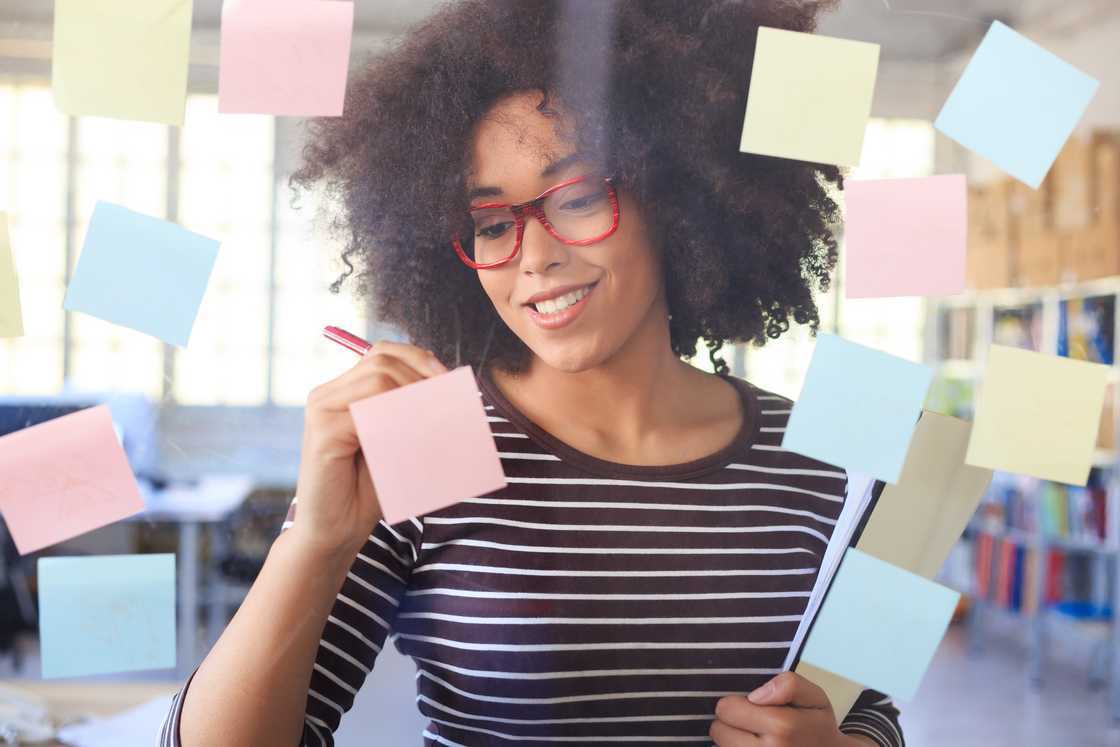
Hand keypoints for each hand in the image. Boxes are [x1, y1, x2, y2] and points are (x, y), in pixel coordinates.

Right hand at [291, 340, 448, 558]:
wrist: (336, 532)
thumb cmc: (368, 489)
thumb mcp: (396, 441)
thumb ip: (411, 411)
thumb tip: (450, 388)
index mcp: (343, 391)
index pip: (383, 353)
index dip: (420, 360)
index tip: (451, 381)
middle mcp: (327, 395)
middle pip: (382, 361)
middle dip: (423, 376)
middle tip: (450, 401)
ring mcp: (321, 411)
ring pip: (378, 381)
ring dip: (415, 398)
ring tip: (436, 421)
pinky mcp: (322, 433)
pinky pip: (368, 413)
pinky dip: (399, 422)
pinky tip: (415, 440)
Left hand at [710, 671, 852, 746]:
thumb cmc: (817, 726)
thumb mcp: (815, 697)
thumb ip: (789, 685)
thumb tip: (755, 696)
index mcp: (782, 726)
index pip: (726, 708)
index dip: (737, 703)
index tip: (752, 706)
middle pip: (718, 730)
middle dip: (731, 723)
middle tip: (752, 723)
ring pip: (721, 746)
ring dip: (731, 740)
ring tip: (754, 738)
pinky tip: (752, 746)